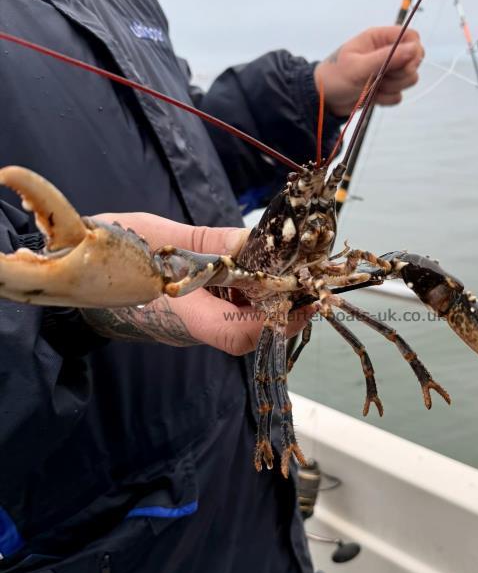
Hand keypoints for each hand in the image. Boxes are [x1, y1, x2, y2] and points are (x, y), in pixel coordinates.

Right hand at [81, 213, 311, 355]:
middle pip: (250, 333)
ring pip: (245, 324)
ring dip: (273, 299)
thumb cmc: (110, 249)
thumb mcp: (162, 236)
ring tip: (294, 270)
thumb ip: (214, 244)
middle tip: (310, 277)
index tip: (303, 297)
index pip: (238, 335)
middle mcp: (191, 327)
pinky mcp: (193, 318)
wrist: (73, 266)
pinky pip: (231, 313)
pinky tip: (264, 271)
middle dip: (284, 308)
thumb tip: (261, 245)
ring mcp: (192, 325)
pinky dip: (254, 294)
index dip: (276, 322)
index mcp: (180, 313)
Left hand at [314, 26, 423, 117]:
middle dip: (401, 74)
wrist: (324, 100)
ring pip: (408, 79)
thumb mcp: (359, 66)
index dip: (414, 51)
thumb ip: (387, 58)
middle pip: (414, 60)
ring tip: (372, 87)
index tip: (406, 64)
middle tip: (381, 78)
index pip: (411, 37)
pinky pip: (398, 96)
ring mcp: (386, 72)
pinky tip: (371, 96)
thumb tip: (414, 49)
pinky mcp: (385, 89)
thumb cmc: (334, 77)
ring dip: (392, 88)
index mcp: (378, 39)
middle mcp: (385, 53)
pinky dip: (386, 99)